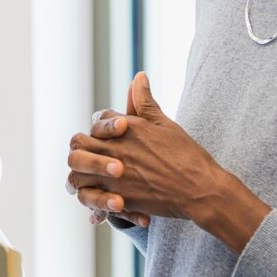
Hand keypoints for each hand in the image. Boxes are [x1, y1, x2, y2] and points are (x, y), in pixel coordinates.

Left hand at [67, 73, 269, 251]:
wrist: (200, 190)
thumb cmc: (187, 155)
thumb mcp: (165, 124)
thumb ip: (145, 102)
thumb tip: (138, 76)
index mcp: (127, 128)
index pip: (99, 119)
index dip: (102, 125)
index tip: (109, 135)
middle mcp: (115, 149)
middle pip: (78, 143)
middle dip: (81, 147)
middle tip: (90, 155)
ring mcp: (114, 175)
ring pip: (76, 173)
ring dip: (80, 174)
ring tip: (90, 178)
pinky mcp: (117, 198)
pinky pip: (90, 198)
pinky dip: (91, 200)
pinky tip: (100, 201)